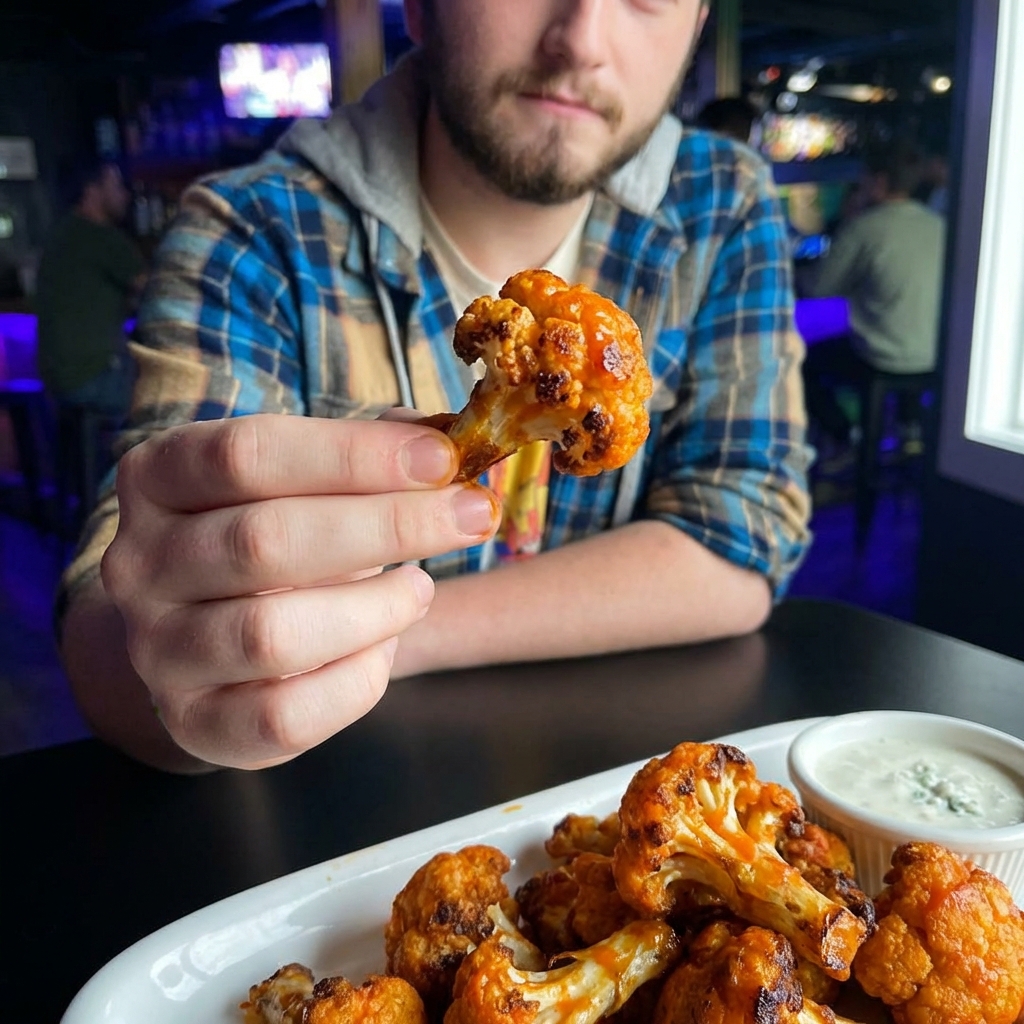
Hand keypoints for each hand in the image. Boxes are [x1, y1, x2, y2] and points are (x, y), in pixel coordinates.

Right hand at [101, 414, 498, 768]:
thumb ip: (369, 452)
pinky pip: (285, 715)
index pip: (248, 454)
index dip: (354, 455)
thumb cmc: (276, 535)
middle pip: (265, 541)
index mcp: (158, 477)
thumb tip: (439, 439)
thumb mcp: (306, 477)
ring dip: (375, 609)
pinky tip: (383, 647)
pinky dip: (357, 680)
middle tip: (468, 517)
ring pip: (272, 635)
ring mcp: (158, 651)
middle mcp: (138, 563)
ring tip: (418, 589)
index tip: (441, 459)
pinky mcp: (196, 723)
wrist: (211, 630)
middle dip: (388, 526)